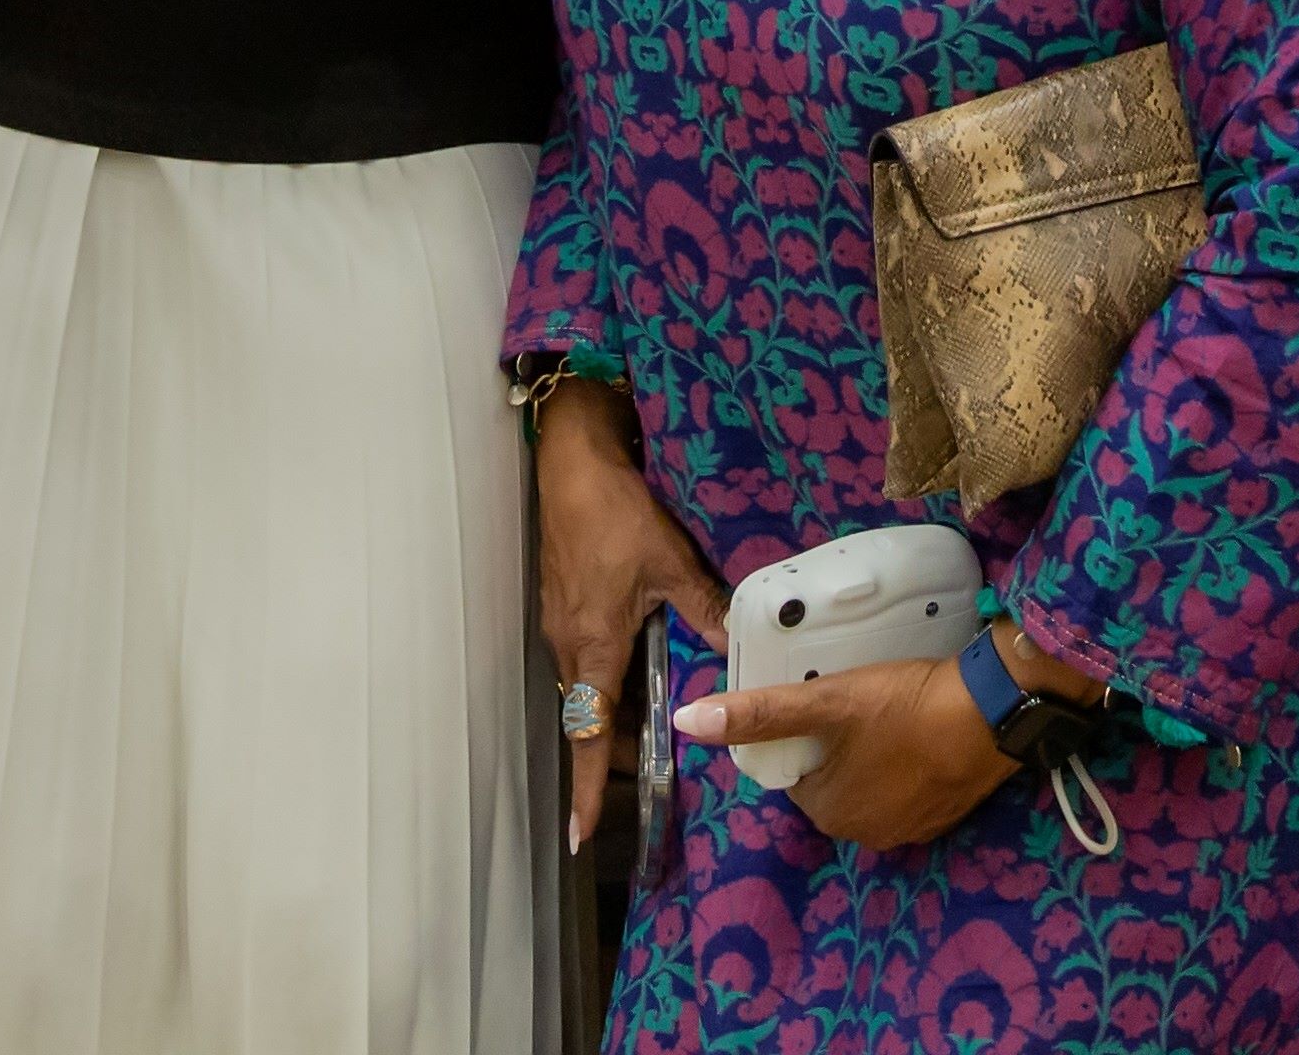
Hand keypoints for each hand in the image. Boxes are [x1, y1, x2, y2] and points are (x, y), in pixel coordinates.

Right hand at [535, 382, 728, 848]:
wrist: (570, 463)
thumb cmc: (615, 513)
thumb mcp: (670, 561)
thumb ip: (705, 607)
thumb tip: (737, 646)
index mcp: (594, 648)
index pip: (589, 736)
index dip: (588, 788)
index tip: (582, 833)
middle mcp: (569, 647)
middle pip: (590, 721)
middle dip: (616, 753)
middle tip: (657, 769)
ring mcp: (561, 625)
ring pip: (588, 690)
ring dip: (616, 714)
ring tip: (657, 722)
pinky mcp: (563, 605)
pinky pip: (586, 661)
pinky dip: (611, 678)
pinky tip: (643, 661)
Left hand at [678, 645, 1020, 852]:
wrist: (991, 715)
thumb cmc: (901, 707)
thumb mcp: (824, 701)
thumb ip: (757, 713)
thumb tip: (685, 722)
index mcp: (827, 813)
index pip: (794, 771)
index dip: (805, 736)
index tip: (826, 703)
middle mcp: (863, 835)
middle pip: (831, 781)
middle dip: (839, 747)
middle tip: (859, 703)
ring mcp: (909, 831)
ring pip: (870, 786)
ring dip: (873, 758)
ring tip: (889, 714)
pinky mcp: (944, 819)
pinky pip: (908, 792)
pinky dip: (909, 768)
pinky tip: (920, 734)